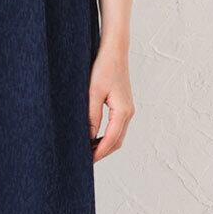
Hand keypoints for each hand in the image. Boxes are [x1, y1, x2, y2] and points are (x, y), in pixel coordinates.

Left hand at [88, 44, 134, 161]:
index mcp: (123, 111)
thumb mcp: (93, 93)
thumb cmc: (103, 68)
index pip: (111, 140)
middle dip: (101, 153)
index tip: (86, 162)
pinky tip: (93, 138)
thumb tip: (88, 137)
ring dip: (104, 146)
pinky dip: (106, 137)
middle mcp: (129, 113)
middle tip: (84, 160)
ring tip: (87, 151)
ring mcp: (128, 110)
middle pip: (116, 142)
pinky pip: (117, 128)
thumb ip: (92, 117)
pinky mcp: (123, 106)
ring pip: (117, 136)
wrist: (114, 51)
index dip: (98, 153)